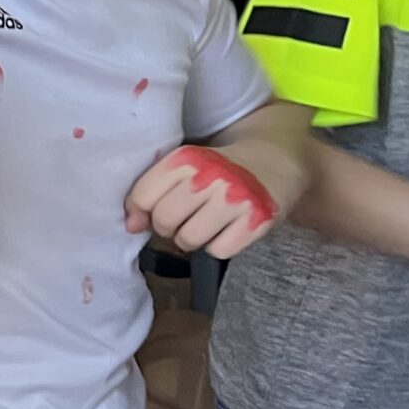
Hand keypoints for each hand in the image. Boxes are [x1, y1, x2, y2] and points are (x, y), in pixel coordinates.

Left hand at [125, 140, 302, 257]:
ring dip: (191, 239)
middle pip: (164, 220)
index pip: (143, 196)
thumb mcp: (186, 166)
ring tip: (203, 225)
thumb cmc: (220, 167)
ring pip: (189, 239)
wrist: (277, 159)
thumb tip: (131, 226)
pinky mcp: (259, 221)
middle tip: (183, 218)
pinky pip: (219, 250)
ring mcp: (236, 199)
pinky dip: (219, 246)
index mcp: (186, 158)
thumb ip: (152, 190)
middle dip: (167, 226)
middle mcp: (211, 176)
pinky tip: (226, 230)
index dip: (142, 210)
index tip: (151, 212)